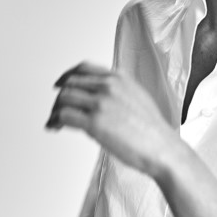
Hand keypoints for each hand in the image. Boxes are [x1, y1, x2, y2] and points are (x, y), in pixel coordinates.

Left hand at [46, 62, 177, 177]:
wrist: (162, 148)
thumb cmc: (152, 131)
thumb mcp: (137, 98)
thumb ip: (118, 92)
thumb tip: (100, 99)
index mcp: (119, 78)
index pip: (84, 68)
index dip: (67, 76)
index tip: (60, 84)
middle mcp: (108, 86)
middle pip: (70, 83)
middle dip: (59, 97)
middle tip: (55, 110)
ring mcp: (100, 103)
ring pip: (64, 98)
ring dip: (55, 110)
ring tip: (54, 122)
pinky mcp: (94, 122)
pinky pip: (63, 115)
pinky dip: (54, 121)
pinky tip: (54, 128)